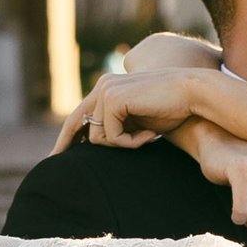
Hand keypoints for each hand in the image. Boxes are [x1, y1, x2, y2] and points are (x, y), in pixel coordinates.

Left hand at [65, 58, 230, 150]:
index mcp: (107, 88)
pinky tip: (150, 134)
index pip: (78, 116)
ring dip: (123, 144)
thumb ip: (118, 126)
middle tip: (79, 160)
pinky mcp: (113, 100)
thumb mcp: (137, 120)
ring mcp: (106, 91)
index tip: (54, 158)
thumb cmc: (172, 109)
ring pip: (97, 137)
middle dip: (83, 146)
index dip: (66, 138)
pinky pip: (112, 137)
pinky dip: (131, 143)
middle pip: (81, 127)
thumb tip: (96, 144)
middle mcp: (102, 86)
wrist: (192, 93)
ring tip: (147, 136)